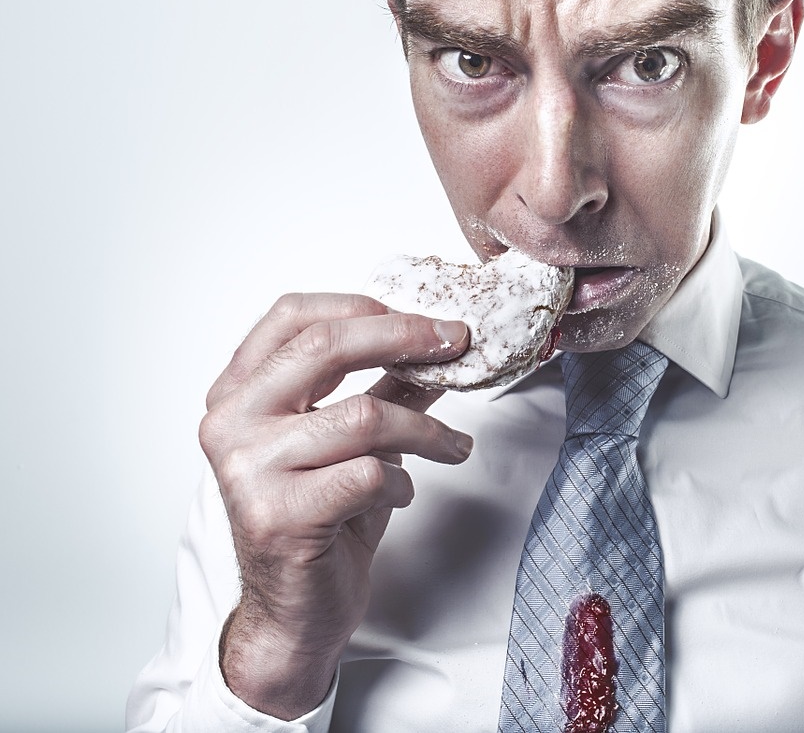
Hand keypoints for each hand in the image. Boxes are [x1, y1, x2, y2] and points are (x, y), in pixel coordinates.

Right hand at [199, 293, 471, 718]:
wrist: (295, 613)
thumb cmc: (320, 520)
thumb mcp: (352, 440)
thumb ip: (384, 386)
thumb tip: (438, 340)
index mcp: (237, 393)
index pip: (291, 316)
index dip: (362, 306)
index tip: (422, 320)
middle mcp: (230, 423)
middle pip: (326, 347)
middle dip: (406, 338)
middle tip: (458, 344)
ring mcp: (248, 470)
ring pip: (364, 416)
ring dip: (426, 431)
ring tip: (454, 448)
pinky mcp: (279, 515)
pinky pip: (369, 474)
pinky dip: (402, 483)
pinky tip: (400, 495)